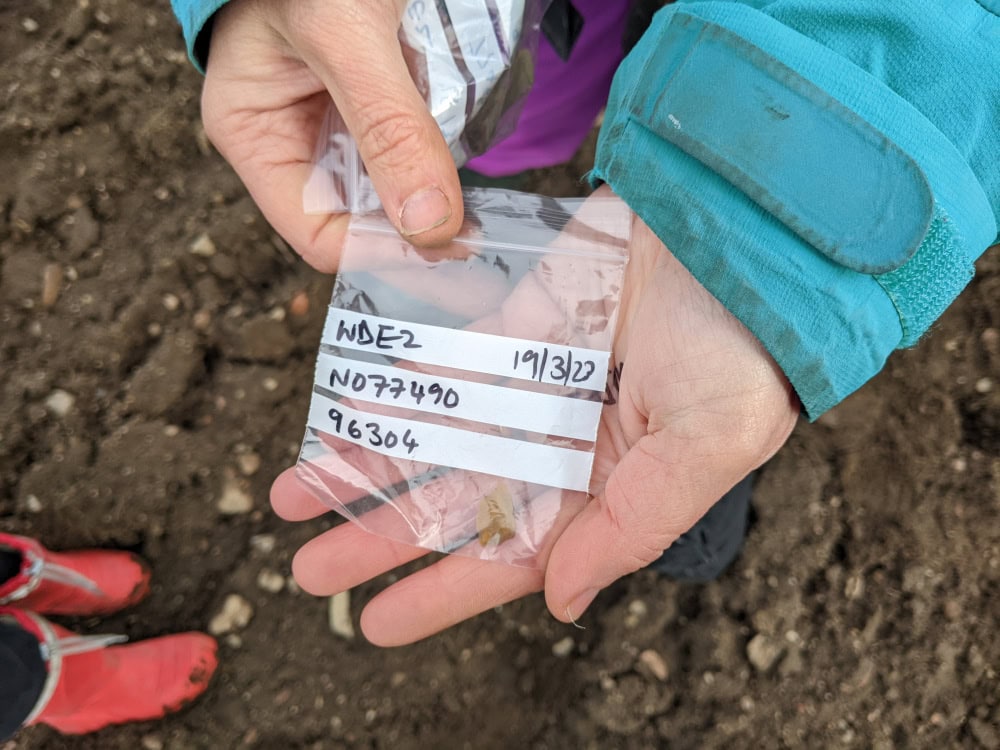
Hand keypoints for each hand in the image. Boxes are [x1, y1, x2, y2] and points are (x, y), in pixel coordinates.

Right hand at [201, 0, 463, 271]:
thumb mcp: (346, 34)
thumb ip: (387, 126)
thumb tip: (430, 227)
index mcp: (256, 135)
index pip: (319, 233)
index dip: (382, 250)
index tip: (449, 245)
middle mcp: (295, 142)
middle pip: (360, 219)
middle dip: (416, 226)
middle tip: (482, 232)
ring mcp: (338, 127)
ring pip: (393, 190)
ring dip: (437, 195)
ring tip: (483, 203)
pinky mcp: (377, 110)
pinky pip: (412, 152)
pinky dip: (443, 160)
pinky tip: (471, 161)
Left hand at [271, 188, 799, 644]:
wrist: (740, 228)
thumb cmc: (742, 344)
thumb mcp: (705, 447)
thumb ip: (634, 525)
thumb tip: (560, 600)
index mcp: (608, 486)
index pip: (515, 554)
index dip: (444, 592)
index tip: (375, 621)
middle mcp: (563, 441)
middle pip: (456, 502)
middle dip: (382, 536)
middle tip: (308, 569)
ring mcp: (535, 380)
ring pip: (436, 435)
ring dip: (368, 464)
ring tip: (293, 492)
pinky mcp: (518, 320)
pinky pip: (445, 361)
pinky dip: (398, 385)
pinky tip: (344, 409)